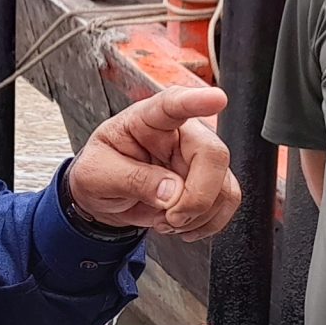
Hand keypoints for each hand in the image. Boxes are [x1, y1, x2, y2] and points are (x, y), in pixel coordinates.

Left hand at [67, 84, 240, 240]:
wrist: (104, 198)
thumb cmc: (100, 173)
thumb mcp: (98, 175)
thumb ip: (133, 180)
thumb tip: (172, 193)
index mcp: (148, 119)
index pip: (174, 104)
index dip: (197, 101)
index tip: (217, 99)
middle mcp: (181, 133)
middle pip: (213, 154)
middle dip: (196, 197)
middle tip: (171, 216)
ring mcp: (198, 158)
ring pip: (224, 185)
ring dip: (198, 215)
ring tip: (167, 220)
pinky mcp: (210, 181)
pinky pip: (227, 201)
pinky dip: (207, 222)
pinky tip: (183, 225)